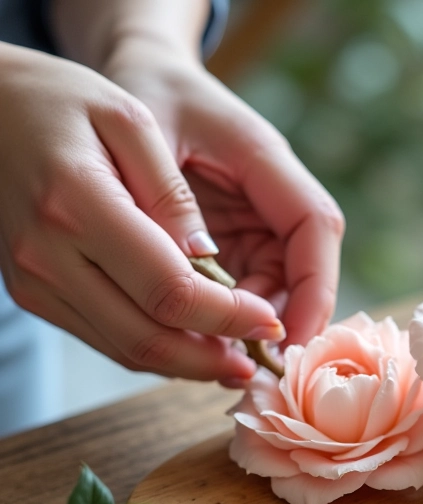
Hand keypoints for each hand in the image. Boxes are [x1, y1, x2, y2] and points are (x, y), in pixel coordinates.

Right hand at [0, 44, 283, 380]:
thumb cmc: (63, 103)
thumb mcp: (130, 122)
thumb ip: (172, 195)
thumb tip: (208, 257)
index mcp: (77, 207)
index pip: (170, 291)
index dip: (228, 317)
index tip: (270, 321)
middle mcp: (49, 259)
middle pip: (149, 339)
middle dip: (214, 359)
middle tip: (259, 359)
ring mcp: (38, 285)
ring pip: (128, 351)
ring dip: (189, 365)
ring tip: (236, 359)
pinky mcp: (37, 295)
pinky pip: (108, 340)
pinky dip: (158, 351)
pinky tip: (195, 344)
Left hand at [103, 39, 344, 349]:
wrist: (142, 75)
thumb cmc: (146, 91)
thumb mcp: (148, 133)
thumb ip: (171, 199)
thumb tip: (193, 274)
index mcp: (264, 158)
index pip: (315, 226)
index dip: (314, 288)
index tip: (291, 339)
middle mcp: (272, 195)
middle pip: (303, 269)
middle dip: (282, 321)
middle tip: (244, 367)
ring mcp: (259, 220)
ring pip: (276, 287)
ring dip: (253, 326)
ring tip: (218, 361)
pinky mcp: (239, 239)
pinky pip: (246, 288)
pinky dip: (230, 318)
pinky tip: (205, 339)